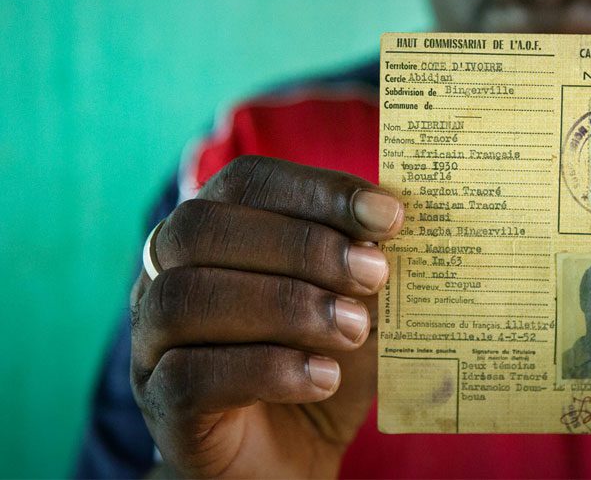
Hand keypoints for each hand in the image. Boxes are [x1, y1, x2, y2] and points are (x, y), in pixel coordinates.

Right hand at [129, 156, 402, 477]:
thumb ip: (365, 261)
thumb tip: (394, 221)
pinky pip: (192, 374)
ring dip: (286, 305)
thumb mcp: (356, 303)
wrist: (291, 456)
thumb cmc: (322, 360)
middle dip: (301, 244)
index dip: (317, 189)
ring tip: (353, 329)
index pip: (247, 181)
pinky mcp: (161, 403)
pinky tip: (324, 379)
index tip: (387, 214)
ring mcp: (152, 339)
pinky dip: (269, 370)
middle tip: (375, 274)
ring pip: (189, 296)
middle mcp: (166, 273)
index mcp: (215, 231)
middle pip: (203, 228)